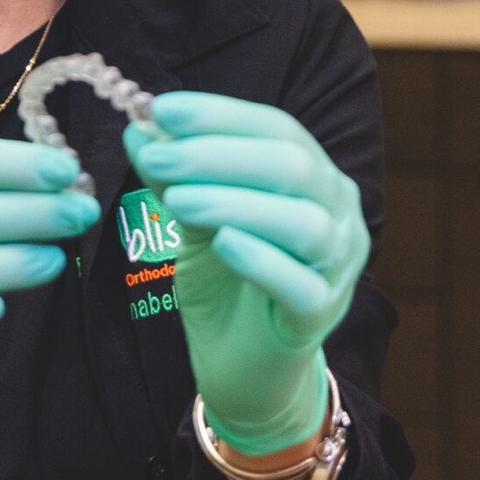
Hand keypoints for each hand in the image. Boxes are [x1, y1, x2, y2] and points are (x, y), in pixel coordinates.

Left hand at [123, 92, 369, 454]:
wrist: (245, 369)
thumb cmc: (228, 286)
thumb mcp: (195, 221)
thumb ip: (177, 177)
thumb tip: (141, 127)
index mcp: (314, 176)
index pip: (277, 129)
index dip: (220, 115)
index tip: (161, 110)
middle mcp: (338, 211)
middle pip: (293, 167)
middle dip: (218, 155)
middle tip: (157, 157)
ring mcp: (339, 264)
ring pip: (302, 221)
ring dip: (235, 202)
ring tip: (177, 200)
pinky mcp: (321, 314)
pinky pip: (300, 283)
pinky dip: (262, 259)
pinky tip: (223, 243)